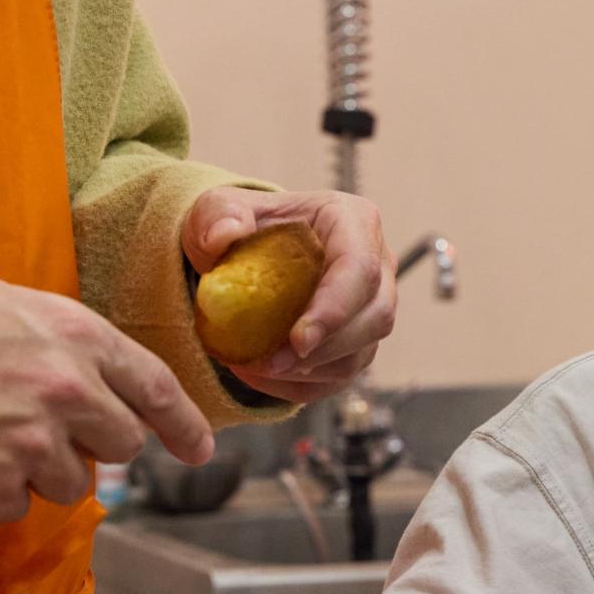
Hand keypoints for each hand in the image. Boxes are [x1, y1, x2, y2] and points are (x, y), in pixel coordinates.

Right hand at [0, 276, 213, 520]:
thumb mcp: (12, 306)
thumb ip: (65, 346)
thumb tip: (95, 385)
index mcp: (79, 337)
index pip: (157, 388)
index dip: (183, 425)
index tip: (199, 450)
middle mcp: (71, 391)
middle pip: (122, 446)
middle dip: (93, 444)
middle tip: (44, 428)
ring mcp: (36, 444)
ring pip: (71, 484)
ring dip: (38, 470)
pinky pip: (16, 506)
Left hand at [183, 188, 394, 402]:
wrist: (242, 252)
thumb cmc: (238, 226)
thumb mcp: (217, 208)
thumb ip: (217, 214)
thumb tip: (225, 234)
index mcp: (352, 220)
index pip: (360, 268)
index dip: (335, 308)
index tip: (297, 340)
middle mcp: (376, 263)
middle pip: (375, 317)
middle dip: (324, 350)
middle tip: (271, 362)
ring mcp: (371, 306)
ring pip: (361, 353)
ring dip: (310, 371)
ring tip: (257, 366)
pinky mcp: (357, 342)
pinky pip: (341, 376)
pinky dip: (300, 385)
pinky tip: (261, 376)